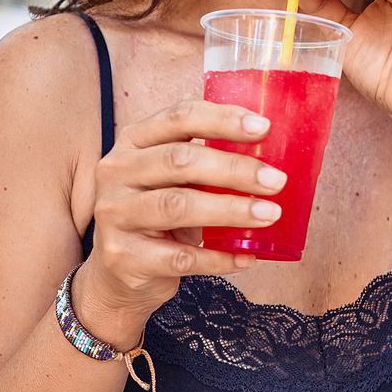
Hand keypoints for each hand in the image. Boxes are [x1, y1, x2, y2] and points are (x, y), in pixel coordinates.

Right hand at [72, 100, 286, 329]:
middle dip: (235, 169)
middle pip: (180, 161)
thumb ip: (205, 160)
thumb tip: (270, 155)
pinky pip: (180, 257)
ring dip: (232, 210)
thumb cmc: (158, 214)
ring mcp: (115, 215)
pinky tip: (247, 256)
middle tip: (277, 180)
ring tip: (270, 214)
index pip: (179, 118)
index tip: (264, 128)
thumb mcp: (171, 178)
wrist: (118, 273)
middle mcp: (116, 172)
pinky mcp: (123, 257)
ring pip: (178, 206)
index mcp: (132, 141)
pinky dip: (219, 258)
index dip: (223, 119)